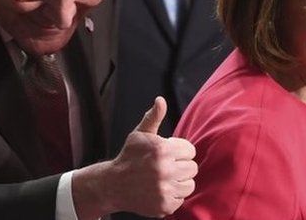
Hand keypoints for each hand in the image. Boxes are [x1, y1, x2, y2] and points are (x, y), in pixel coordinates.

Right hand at [72, 97, 196, 218]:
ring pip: (190, 184)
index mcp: (162, 150)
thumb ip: (153, 117)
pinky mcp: (165, 205)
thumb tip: (160, 100)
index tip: (168, 154)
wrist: (113, 184)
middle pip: (192, 168)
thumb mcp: (139, 134)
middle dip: (181, 166)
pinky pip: (182, 199)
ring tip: (165, 178)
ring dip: (180, 181)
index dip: (180, 151)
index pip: (190, 150)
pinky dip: (174, 195)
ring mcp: (165, 189)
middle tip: (166, 167)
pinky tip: (161, 189)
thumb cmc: (129, 156)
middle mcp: (165, 170)